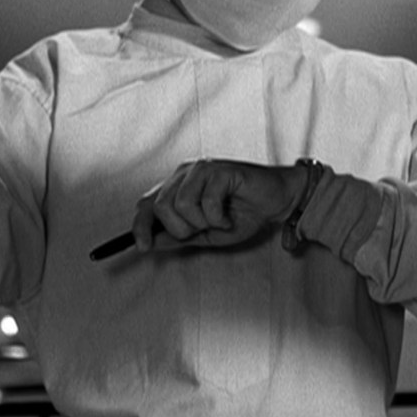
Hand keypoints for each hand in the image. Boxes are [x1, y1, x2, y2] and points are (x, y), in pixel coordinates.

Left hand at [132, 159, 306, 251]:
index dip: (140, 226)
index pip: (146, 203)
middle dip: (180, 229)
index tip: (143, 247)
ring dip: (201, 223)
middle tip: (203, 231)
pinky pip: (206, 202)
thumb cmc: (242, 214)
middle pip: (160, 206)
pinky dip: (218, 218)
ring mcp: (202, 169)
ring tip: (218, 221)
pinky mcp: (220, 170)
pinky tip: (229, 217)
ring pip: (180, 204)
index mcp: (177, 186)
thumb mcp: (205, 234)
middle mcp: (184, 174)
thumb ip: (177, 237)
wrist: (275, 202)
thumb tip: (149, 243)